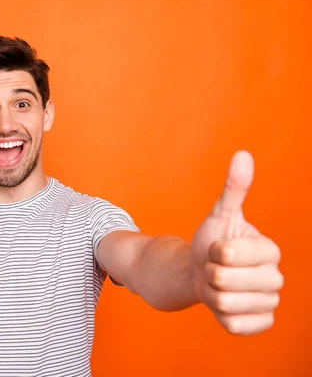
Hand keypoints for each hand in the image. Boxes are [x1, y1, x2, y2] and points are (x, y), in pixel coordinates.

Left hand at [191, 151, 283, 334]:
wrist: (203, 275)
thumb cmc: (212, 243)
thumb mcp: (219, 215)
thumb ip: (233, 189)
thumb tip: (242, 155)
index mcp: (270, 250)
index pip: (228, 254)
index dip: (213, 251)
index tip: (217, 249)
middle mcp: (276, 278)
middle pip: (223, 280)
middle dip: (209, 273)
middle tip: (215, 269)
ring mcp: (270, 303)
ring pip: (225, 304)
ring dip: (211, 294)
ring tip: (218, 286)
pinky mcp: (260, 324)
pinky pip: (234, 325)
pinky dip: (220, 315)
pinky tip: (224, 304)